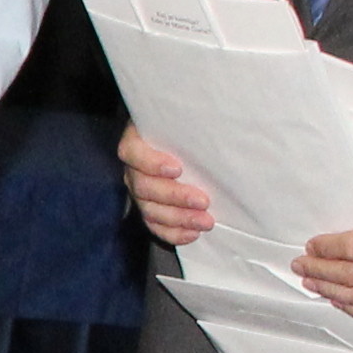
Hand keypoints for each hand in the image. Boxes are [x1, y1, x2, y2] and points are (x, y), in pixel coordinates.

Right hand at [116, 126, 214, 245]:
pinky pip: (155, 225)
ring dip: (179, 218)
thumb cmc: (187, 126)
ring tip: (205, 221)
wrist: (189, 139)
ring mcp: (141, 190)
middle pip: (143, 186)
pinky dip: (173, 233)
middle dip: (175, 196)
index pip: (132, 152)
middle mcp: (134, 167)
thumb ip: (196, 123)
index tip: (177, 168)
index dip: (151, 163)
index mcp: (137, 140)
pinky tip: (192, 233)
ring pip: (150, 209)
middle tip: (203, 201)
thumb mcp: (187, 118)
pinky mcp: (150, 207)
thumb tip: (220, 128)